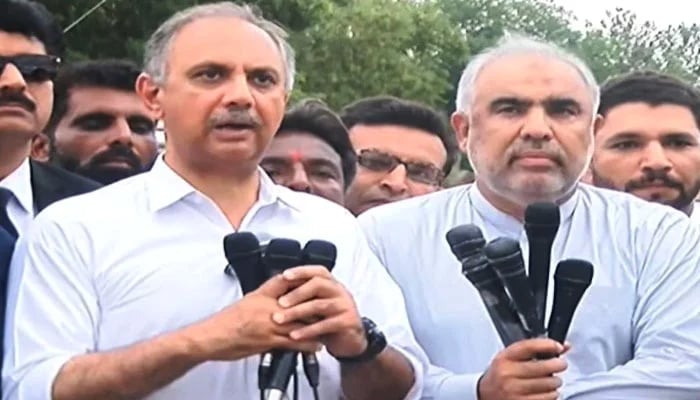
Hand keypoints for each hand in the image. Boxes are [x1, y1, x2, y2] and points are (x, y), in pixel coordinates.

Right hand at [181, 275, 321, 361]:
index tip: (315, 277)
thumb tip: (273, 299)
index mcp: (260, 295)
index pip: (284, 280)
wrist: (210, 337)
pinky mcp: (268, 340)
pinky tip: (317, 344)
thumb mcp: (244, 303)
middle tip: (330, 303)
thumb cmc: (224, 323)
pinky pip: (293, 341)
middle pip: (298, 300)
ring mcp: (269, 323)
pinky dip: (307, 343)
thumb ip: (261, 300)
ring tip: (329, 325)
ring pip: (299, 320)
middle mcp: (267, 306)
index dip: (301, 277)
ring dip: (316, 324)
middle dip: (315, 302)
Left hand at [271, 266, 366, 357]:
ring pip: (319, 305)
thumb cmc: (329, 319)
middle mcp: (339, 291)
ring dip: (297, 312)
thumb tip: (278, 286)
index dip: (301, 272)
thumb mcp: (317, 304)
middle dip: (297, 293)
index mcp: (331, 283)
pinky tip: (295, 335)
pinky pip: (326, 324)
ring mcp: (345, 306)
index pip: (318, 271)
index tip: (284, 276)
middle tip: (280, 303)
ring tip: (281, 320)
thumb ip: (304, 296)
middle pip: (318, 284)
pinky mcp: (347, 322)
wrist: (350, 340)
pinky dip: (308, 330)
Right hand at [478, 338, 569, 399]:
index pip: (529, 347)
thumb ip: (535, 350)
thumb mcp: (512, 358)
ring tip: (552, 380)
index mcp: (504, 358)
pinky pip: (547, 399)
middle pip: (543, 367)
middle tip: (561, 364)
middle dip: (558, 365)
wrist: (486, 394)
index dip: (547, 345)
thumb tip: (563, 346)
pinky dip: (552, 395)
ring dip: (555, 382)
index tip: (558, 346)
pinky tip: (547, 392)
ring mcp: (514, 391)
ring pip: (548, 385)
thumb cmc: (501, 374)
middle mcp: (508, 374)